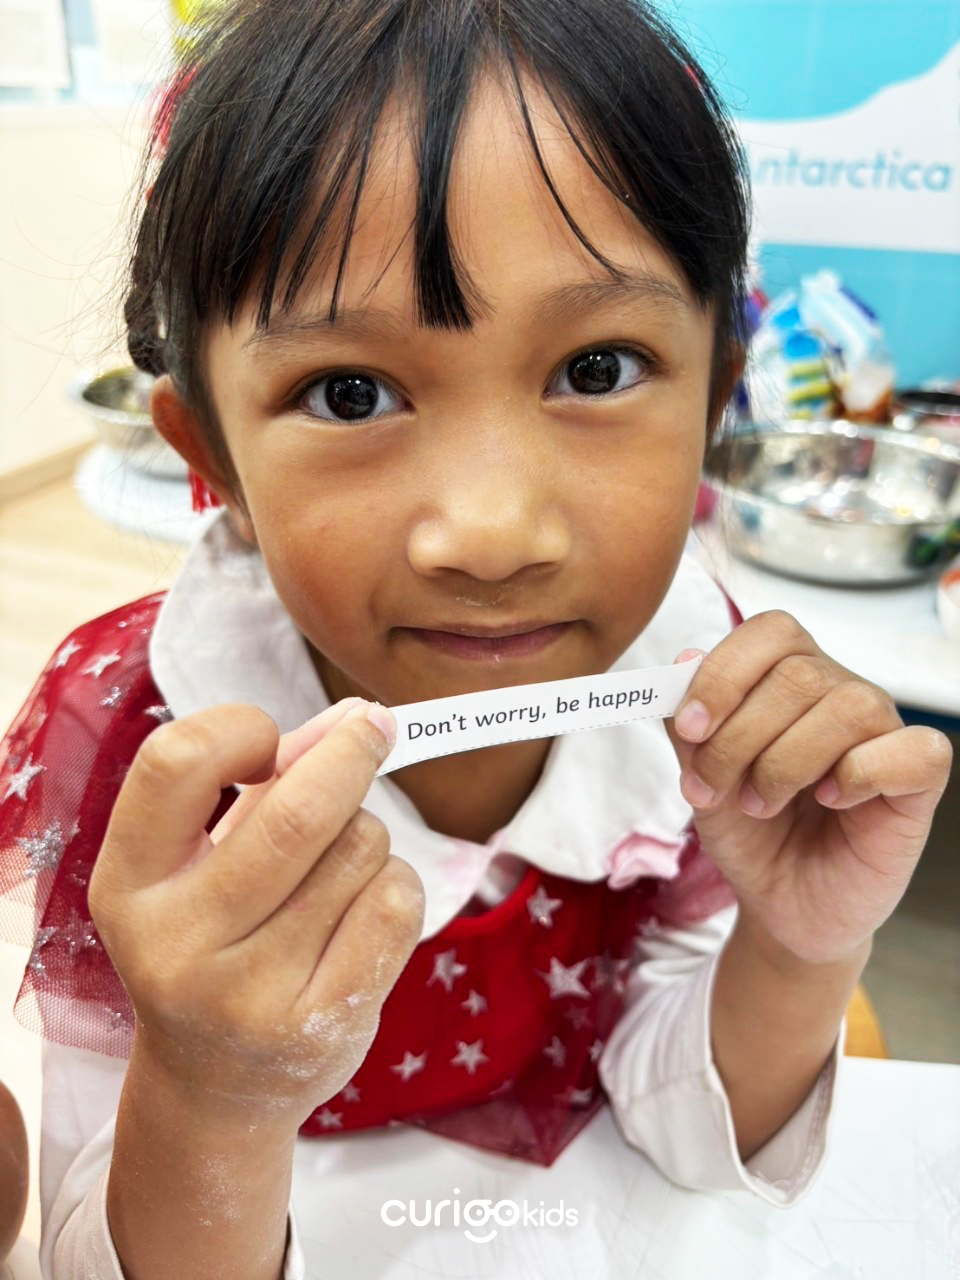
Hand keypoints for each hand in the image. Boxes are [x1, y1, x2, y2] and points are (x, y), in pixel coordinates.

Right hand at [89, 698, 424, 1121]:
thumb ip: (265, 783)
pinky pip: (394, 902)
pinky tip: (365, 905)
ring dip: (367, 833)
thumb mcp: (202, 863)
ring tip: (338, 867)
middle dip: (351, 753)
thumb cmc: (216, 941)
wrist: (215, 1088)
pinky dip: (396, 882)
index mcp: (129, 885)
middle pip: (297, 812)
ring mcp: (249, 994)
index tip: (269, 739)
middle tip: (374, 727)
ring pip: (358, 849)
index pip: (174, 762)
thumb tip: (354, 719)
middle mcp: (177, 943)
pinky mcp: (321, 1024)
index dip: (237, 728)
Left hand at [666, 611, 951, 964]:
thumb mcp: (699, 777)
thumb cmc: (749, 833)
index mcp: (790, 676)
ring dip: (786, 763)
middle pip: (798, 674)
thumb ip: (687, 723)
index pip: (771, 631)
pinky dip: (860, 776)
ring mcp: (884, 733)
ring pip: (848, 707)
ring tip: (762, 804)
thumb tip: (684, 659)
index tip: (689, 728)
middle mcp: (841, 692)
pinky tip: (830, 801)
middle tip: (711, 790)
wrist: (780, 904)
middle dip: (737, 738)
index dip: (725, 672)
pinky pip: (912, 751)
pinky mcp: (918, 781)